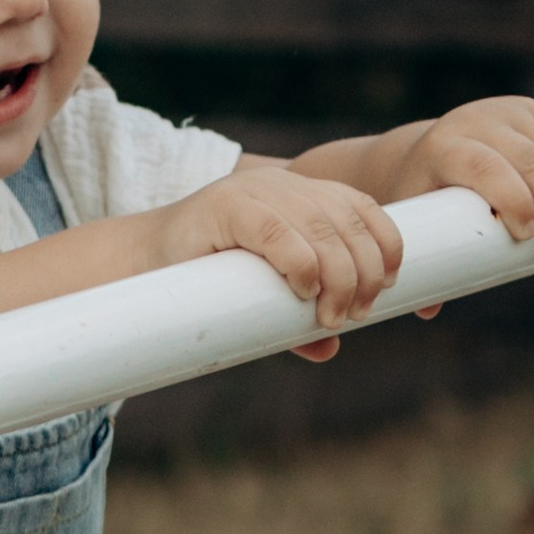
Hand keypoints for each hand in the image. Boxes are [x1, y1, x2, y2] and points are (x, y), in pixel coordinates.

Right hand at [155, 164, 404, 361]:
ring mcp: (255, 190)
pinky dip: (300, 263)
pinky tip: (302, 289)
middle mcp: (284, 184)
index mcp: (302, 194)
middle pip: (348, 222)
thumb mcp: (263, 296)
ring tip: (331, 315)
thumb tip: (329, 348)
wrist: (143, 262)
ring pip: (321, 228)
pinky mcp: (226, 205)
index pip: (362, 207)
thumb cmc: (208, 280)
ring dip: (339, 277)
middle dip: (365, 273)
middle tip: (358, 314)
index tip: (390, 287)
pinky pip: (278, 231)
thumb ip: (295, 318)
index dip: (387, 245)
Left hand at [395, 97, 533, 253]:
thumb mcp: (416, 225)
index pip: (486, 168)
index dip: (514, 201)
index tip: (527, 239)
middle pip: (533, 161)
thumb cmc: (423, 200)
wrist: (425, 152)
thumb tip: (429, 310)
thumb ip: (425, 264)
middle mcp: (478, 121)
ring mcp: (510, 113)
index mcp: (444, 147)